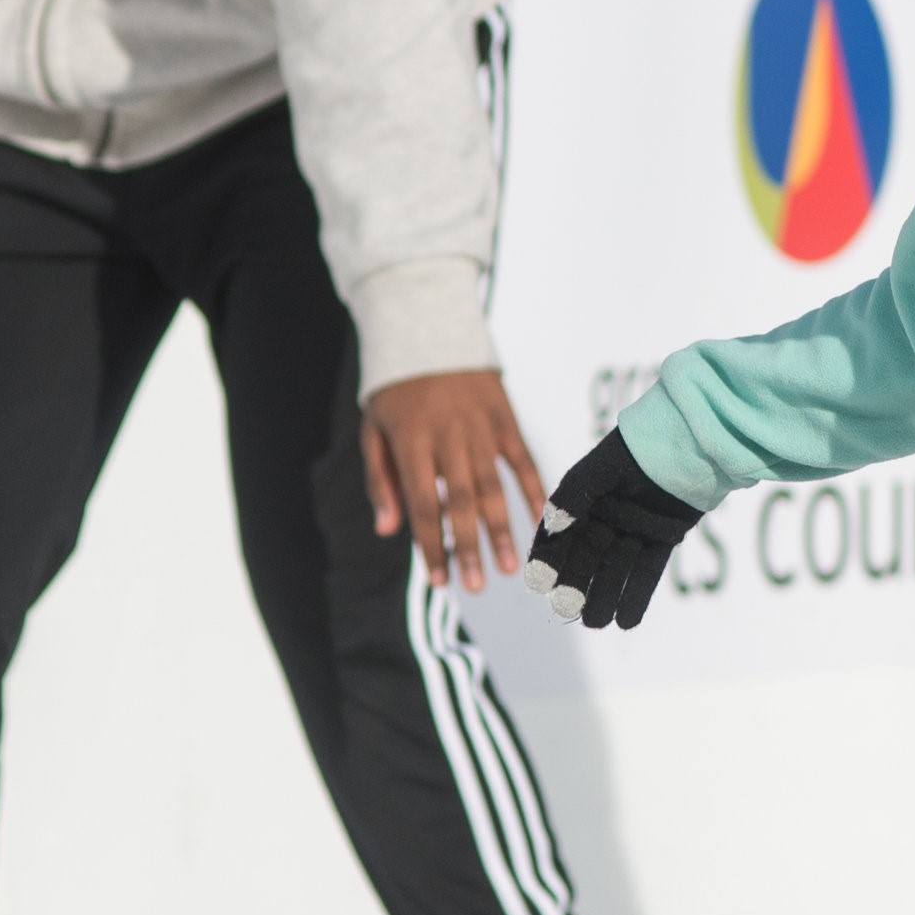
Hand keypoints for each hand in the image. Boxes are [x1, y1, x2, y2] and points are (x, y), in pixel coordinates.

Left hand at [363, 366, 550, 592]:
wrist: (428, 328)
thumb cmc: (396, 389)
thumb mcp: (374, 431)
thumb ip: (382, 481)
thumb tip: (389, 531)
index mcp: (412, 441)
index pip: (424, 505)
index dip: (432, 545)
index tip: (440, 580)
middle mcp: (449, 436)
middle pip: (461, 501)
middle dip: (469, 547)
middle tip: (475, 586)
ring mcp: (480, 426)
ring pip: (493, 485)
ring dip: (501, 529)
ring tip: (508, 567)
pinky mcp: (504, 417)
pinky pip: (522, 458)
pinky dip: (533, 488)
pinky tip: (540, 519)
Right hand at [520, 431, 703, 630]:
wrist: (688, 444)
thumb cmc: (637, 450)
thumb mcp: (600, 470)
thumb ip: (575, 496)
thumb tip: (551, 525)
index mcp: (582, 503)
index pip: (559, 536)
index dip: (548, 558)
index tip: (537, 582)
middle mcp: (604, 522)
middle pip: (585, 560)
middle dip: (575, 585)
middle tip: (567, 609)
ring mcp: (632, 533)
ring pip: (614, 572)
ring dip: (604, 597)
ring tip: (595, 621)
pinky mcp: (661, 542)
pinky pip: (646, 574)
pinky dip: (637, 597)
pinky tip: (626, 621)